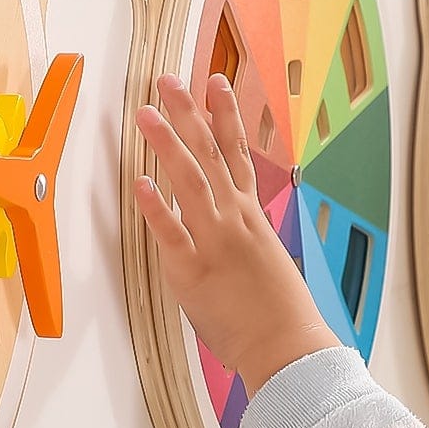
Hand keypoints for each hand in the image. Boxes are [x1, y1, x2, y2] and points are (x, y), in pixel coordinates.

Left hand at [132, 73, 339, 394]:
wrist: (288, 346)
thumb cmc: (278, 313)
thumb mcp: (264, 261)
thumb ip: (243, 237)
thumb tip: (229, 228)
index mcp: (251, 217)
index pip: (237, 154)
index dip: (226, 116)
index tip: (215, 82)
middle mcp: (235, 220)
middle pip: (210, 155)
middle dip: (189, 113)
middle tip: (170, 81)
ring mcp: (215, 242)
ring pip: (190, 182)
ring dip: (168, 144)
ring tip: (147, 113)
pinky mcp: (194, 271)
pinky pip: (171, 234)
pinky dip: (155, 207)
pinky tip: (139, 182)